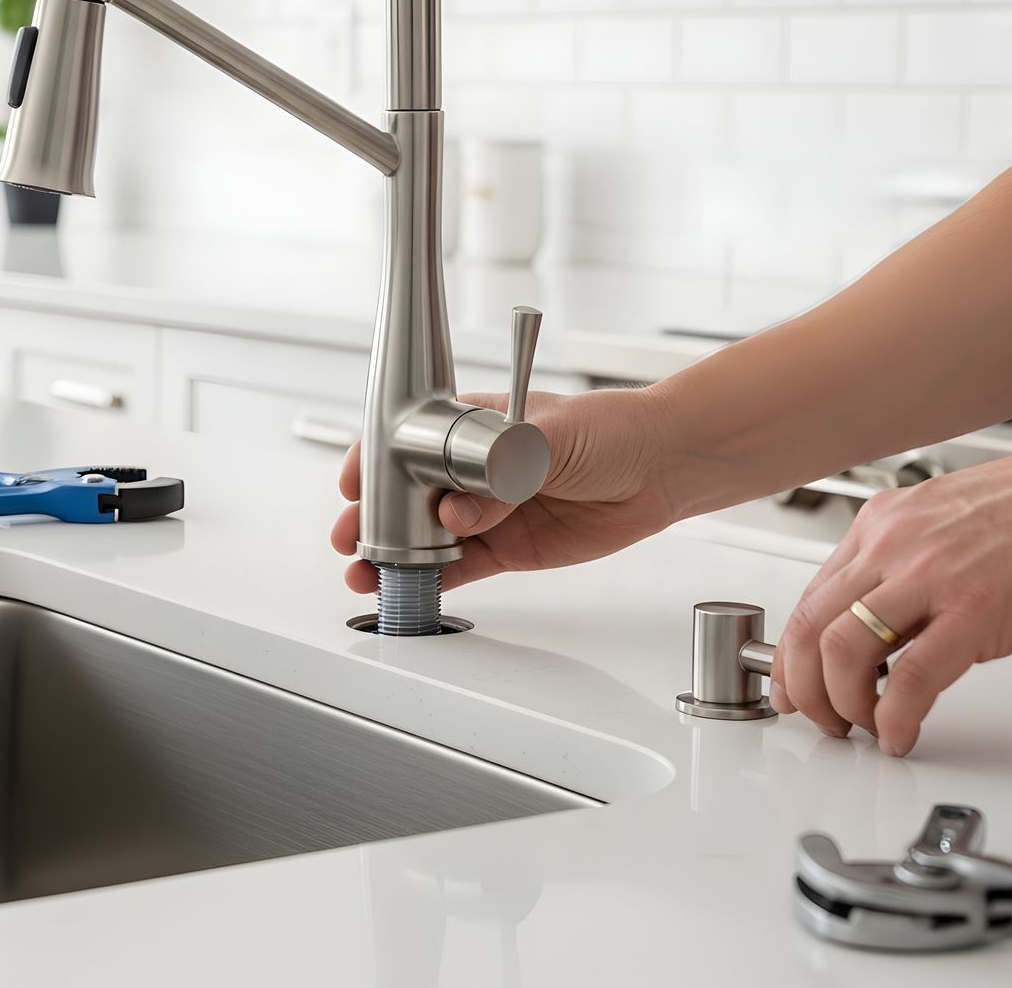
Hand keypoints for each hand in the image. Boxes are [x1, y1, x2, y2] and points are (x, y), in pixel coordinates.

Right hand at [330, 388, 682, 592]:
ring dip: (392, 553)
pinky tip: (406, 587)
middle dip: (371, 516)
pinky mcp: (507, 547)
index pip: (406, 440)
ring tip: (368, 572)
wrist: (659, 467)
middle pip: (405, 493)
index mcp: (469, 425)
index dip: (372, 462)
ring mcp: (486, 509)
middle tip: (352, 537)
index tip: (354, 484)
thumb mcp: (548, 436)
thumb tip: (461, 514)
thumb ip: (500, 474)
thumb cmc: (608, 429)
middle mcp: (469, 469)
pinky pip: (459, 566)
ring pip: (425, 534)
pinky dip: (431, 579)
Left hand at [773, 425, 1011, 755]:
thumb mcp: (952, 527)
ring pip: (843, 653)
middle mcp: (896, 544)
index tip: (795, 684)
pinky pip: (908, 681)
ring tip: (863, 729)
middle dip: (803, 687)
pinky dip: (893, 719)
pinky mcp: (976, 612)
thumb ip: (908, 568)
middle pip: (811, 627)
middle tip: (820, 719)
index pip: (812, 596)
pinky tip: (900, 734)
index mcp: (886, 522)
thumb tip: (881, 622)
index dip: (794, 653)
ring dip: (841, 706)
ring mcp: (932, 576)